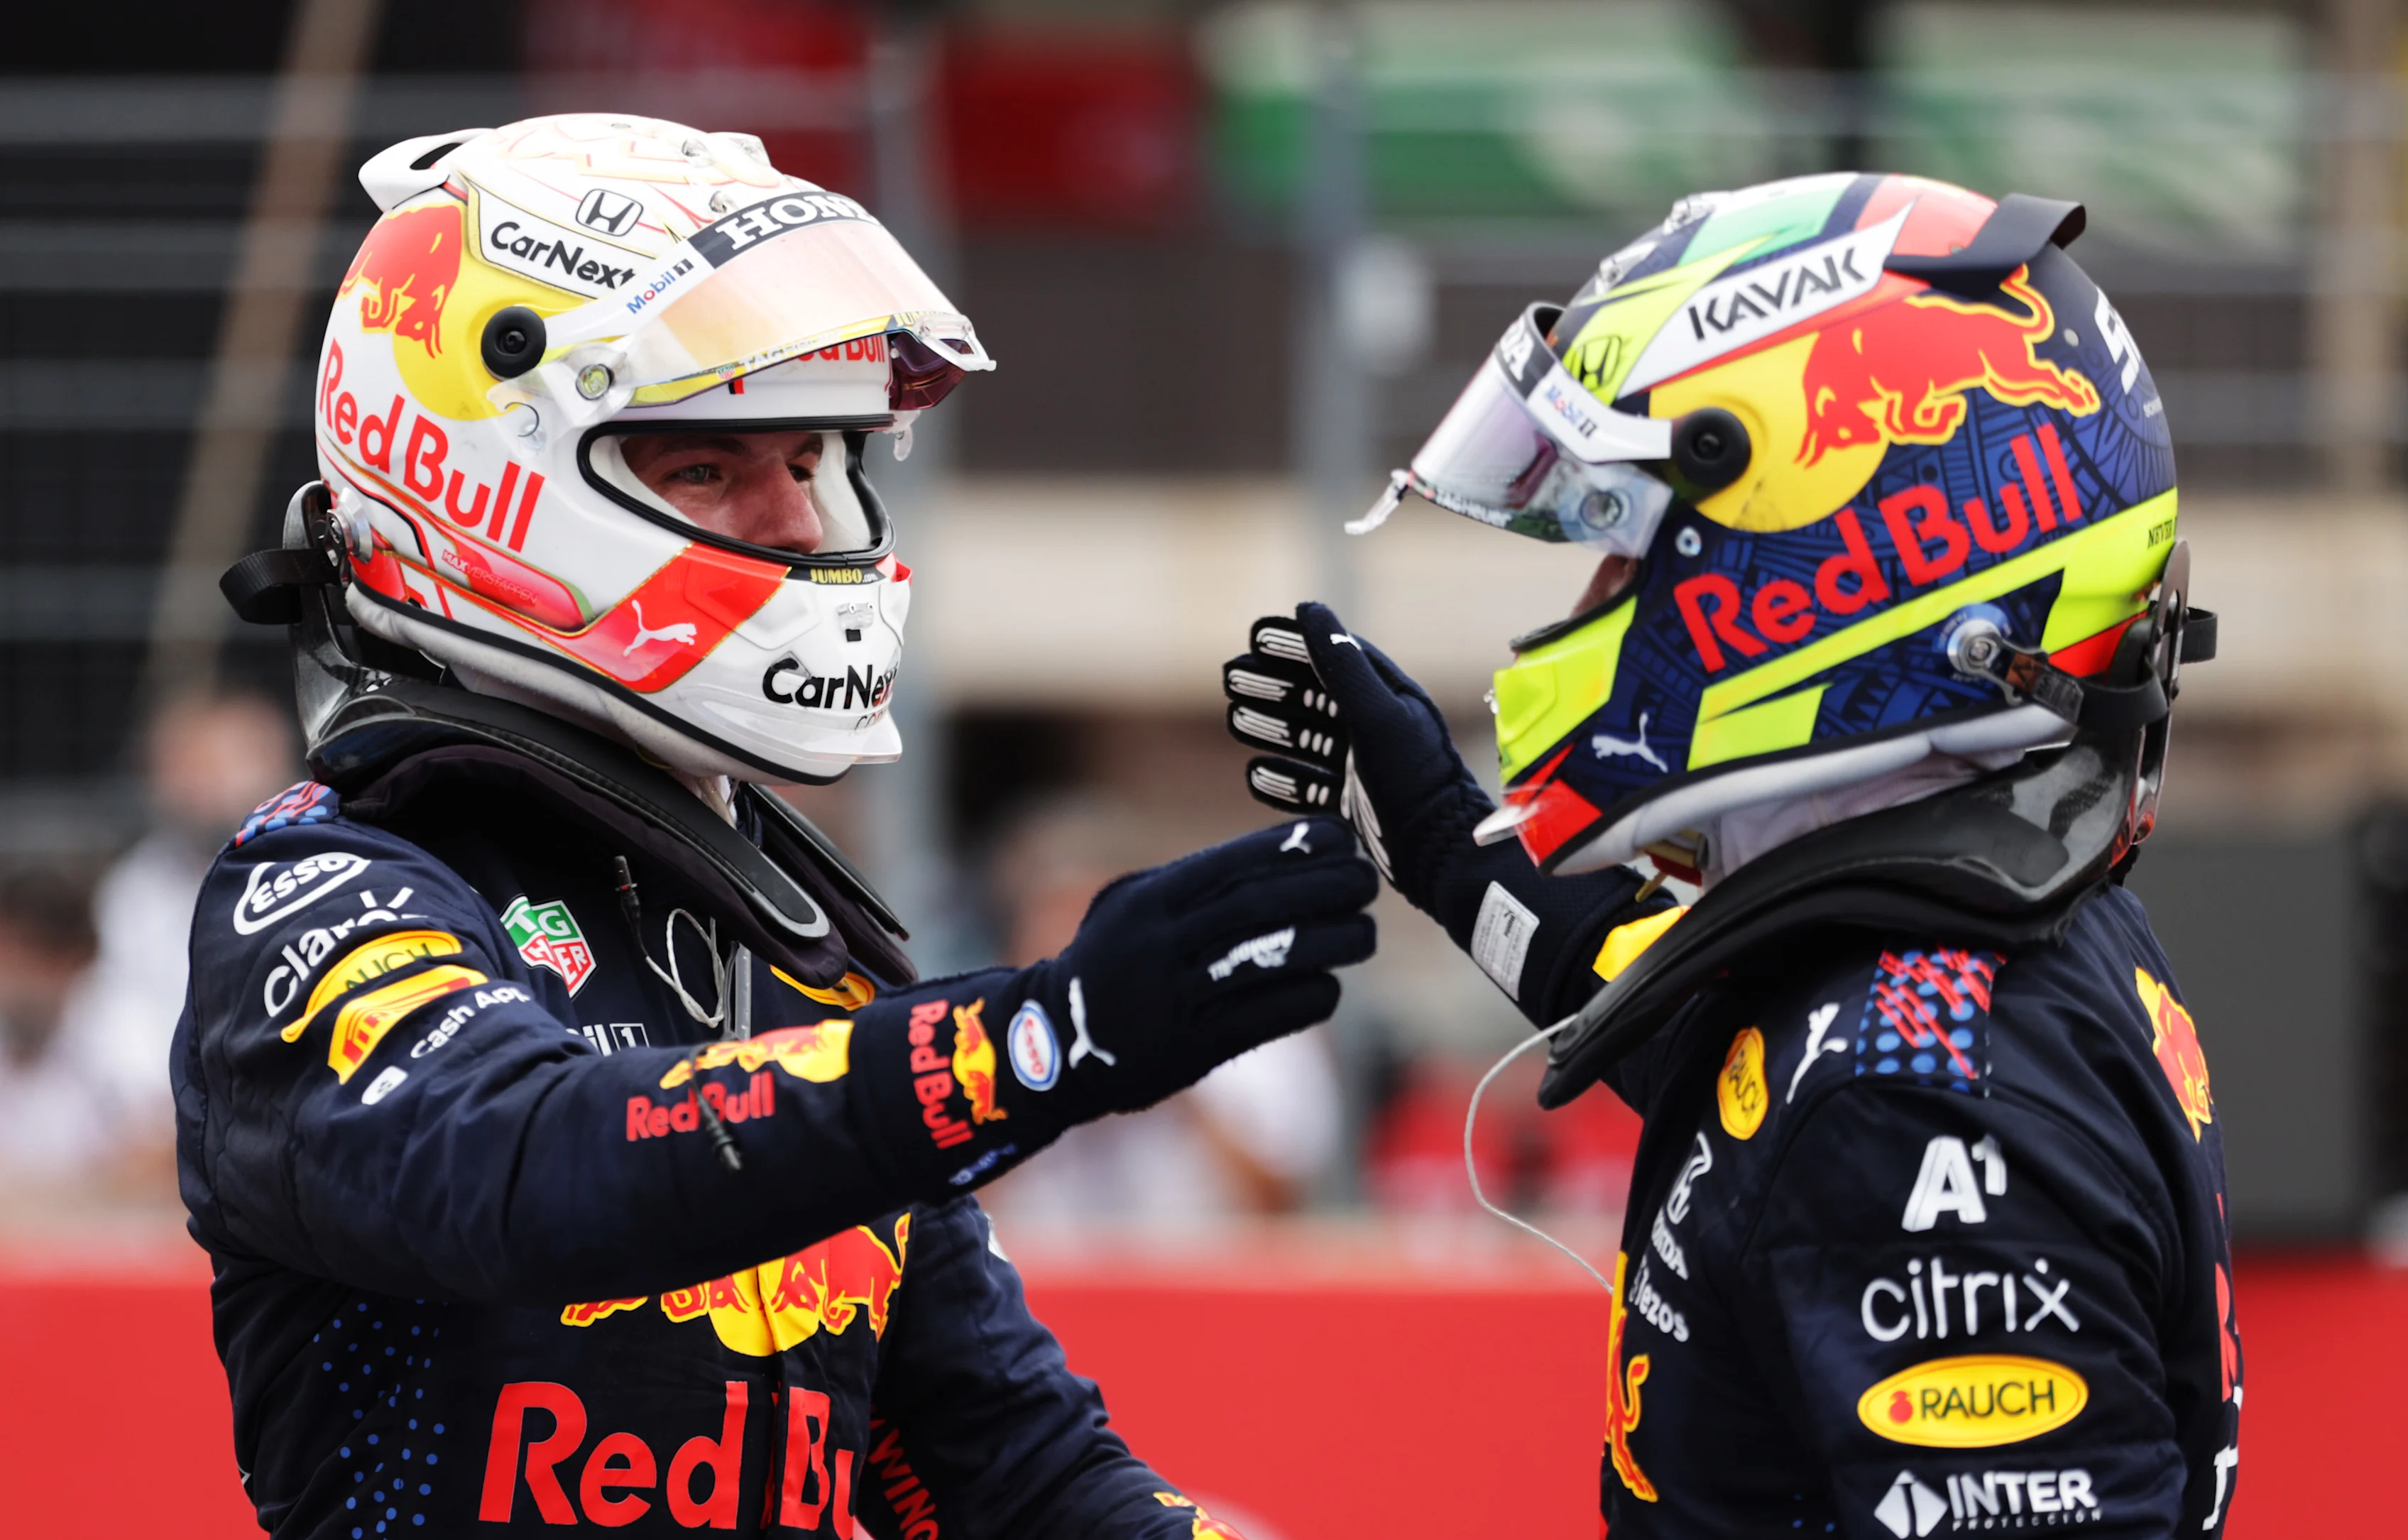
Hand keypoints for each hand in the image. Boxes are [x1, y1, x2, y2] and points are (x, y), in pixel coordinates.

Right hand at [1030, 815, 1375, 1121]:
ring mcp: (1174, 1000)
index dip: (1291, 847)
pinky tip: (1330, 985)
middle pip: (1258, 907)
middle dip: (1324, 888)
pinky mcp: (1190, 1051)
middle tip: (1368, 881)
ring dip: (1329, 943)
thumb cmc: (1109, 961)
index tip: (1339, 837)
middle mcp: (1159, 946)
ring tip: (1365, 934)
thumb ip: (1190, 883)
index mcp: (1147, 902)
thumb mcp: (1128, 905)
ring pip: (1269, 961)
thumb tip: (1278, 856)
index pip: (1230, 865)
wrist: (1054, 1045)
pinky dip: (1305, 999)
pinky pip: (1264, 1019)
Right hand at [1224, 602, 1490, 914]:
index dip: (1294, 643)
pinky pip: (1311, 784)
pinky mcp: (1356, 801)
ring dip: (1270, 727)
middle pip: (1313, 697)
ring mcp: (1364, 765)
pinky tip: (1255, 772)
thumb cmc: (1414, 780)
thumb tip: (1309, 609)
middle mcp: (1375, 726)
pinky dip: (1283, 778)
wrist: (1439, 854)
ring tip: (1233, 719)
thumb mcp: (1376, 715)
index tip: (1254, 634)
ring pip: (1307, 739)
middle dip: (1271, 685)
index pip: (1334, 657)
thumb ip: (1341, 664)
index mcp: (1387, 695)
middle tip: (1230, 675)